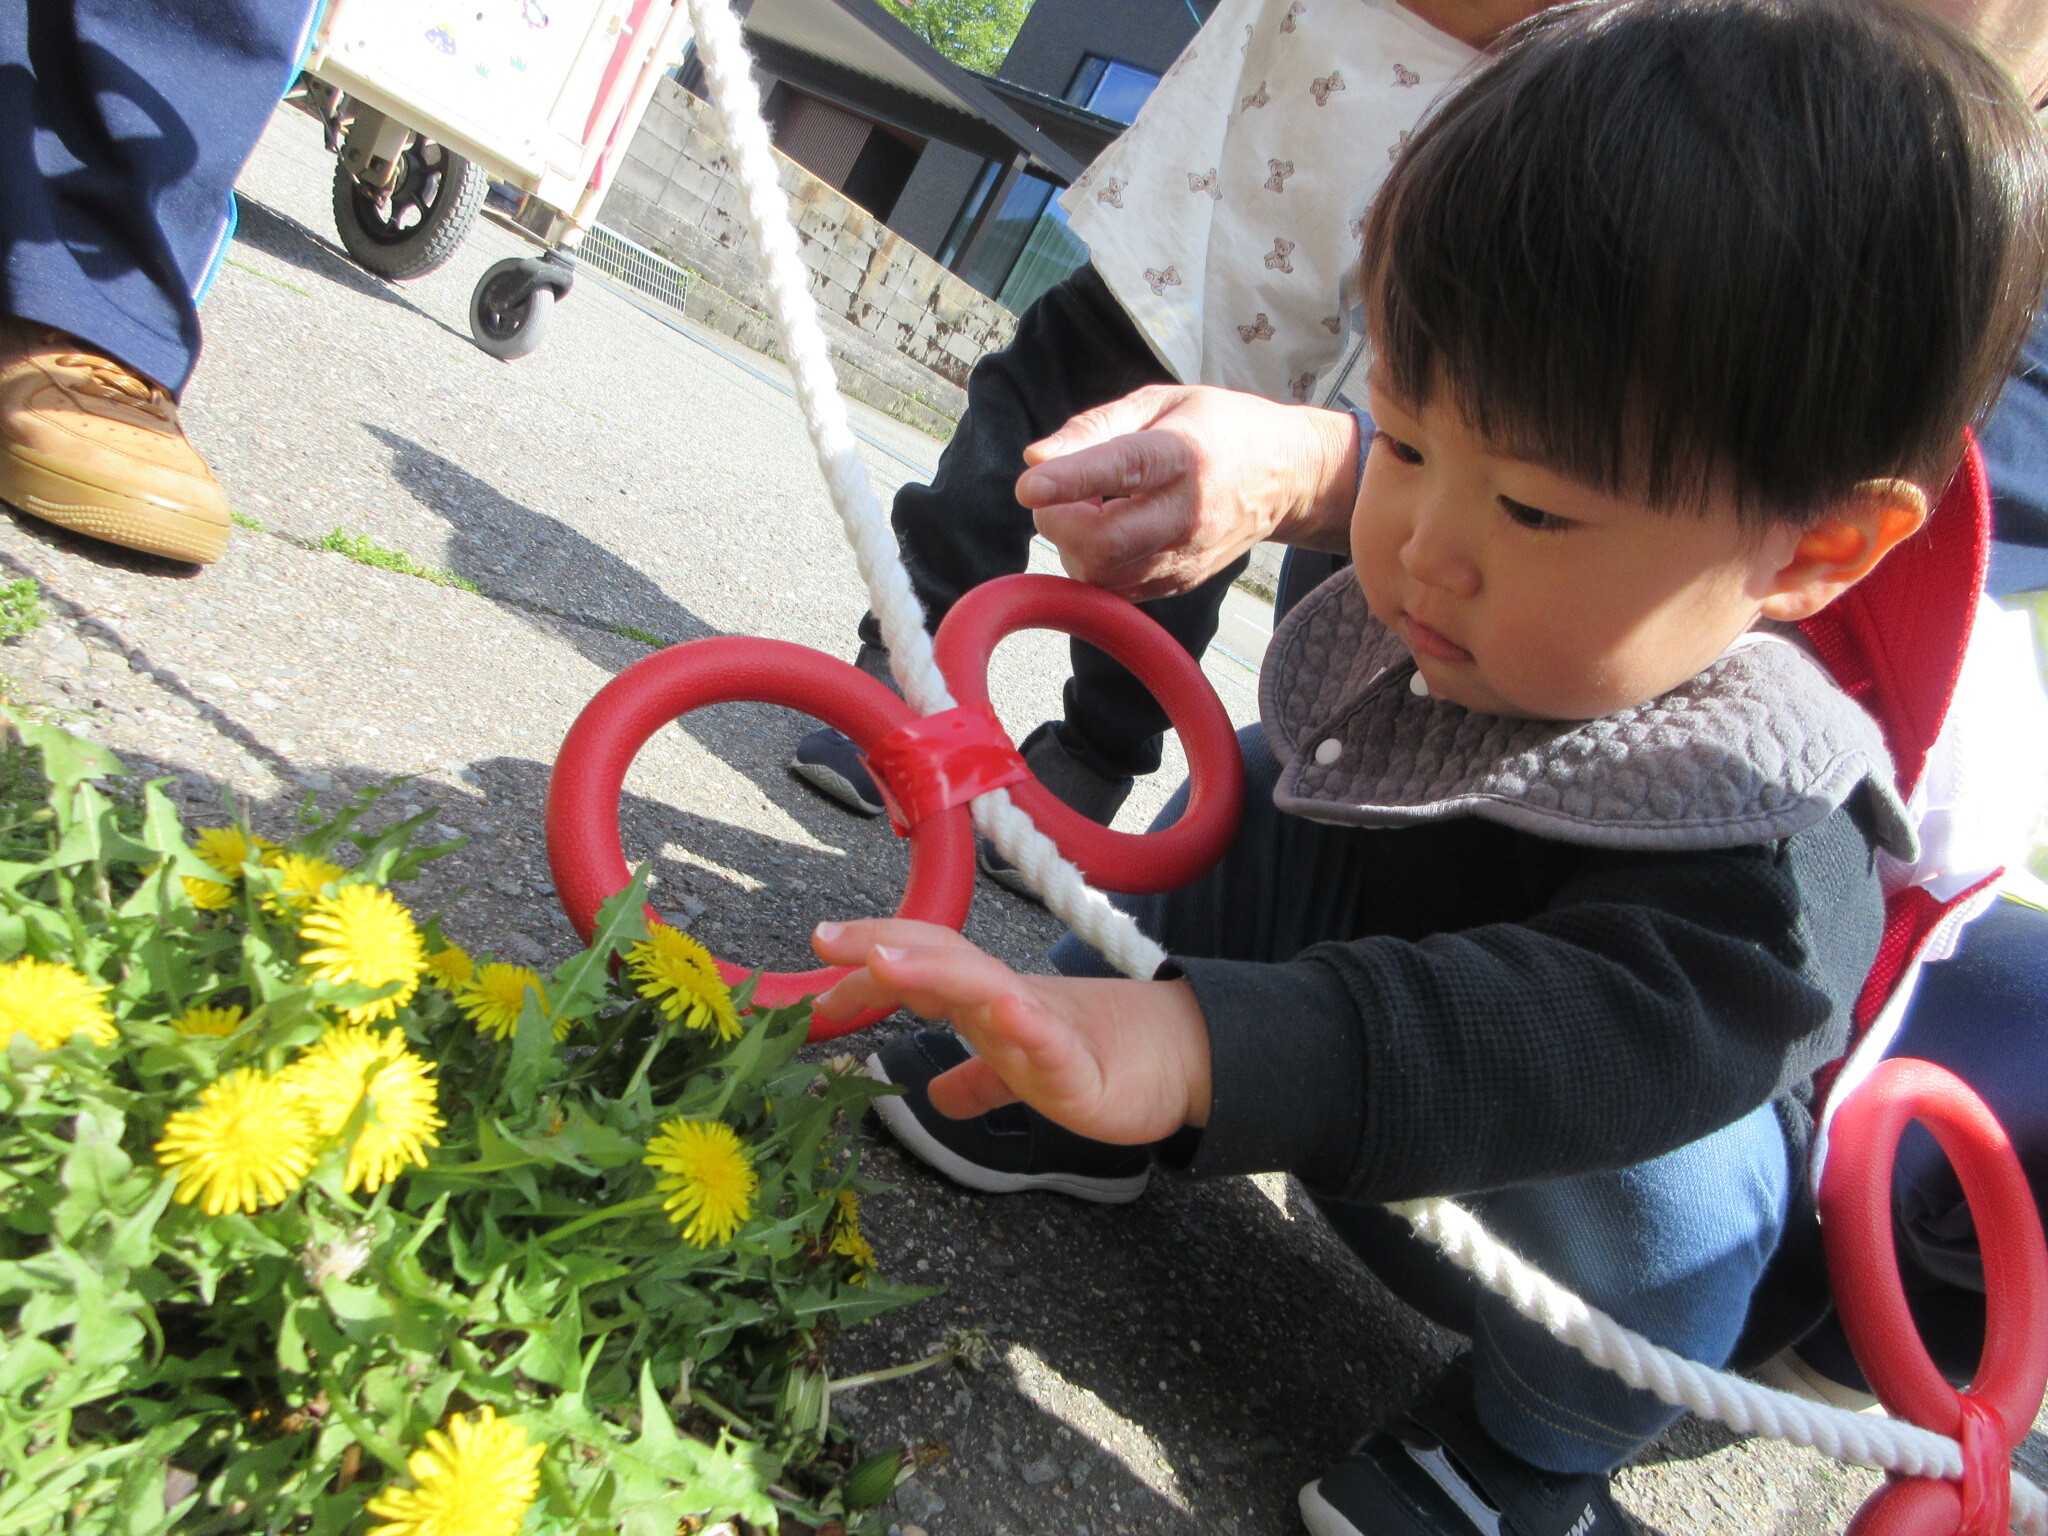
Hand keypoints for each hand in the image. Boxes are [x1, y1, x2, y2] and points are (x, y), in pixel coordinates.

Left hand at [811, 919, 1211, 1142]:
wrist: (1184, 1059)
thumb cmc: (1102, 1056)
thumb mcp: (1021, 1074)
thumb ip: (978, 1081)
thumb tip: (933, 1097)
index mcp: (988, 1002)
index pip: (920, 968)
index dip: (868, 964)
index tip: (816, 974)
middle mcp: (1007, 1002)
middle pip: (940, 958)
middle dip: (882, 945)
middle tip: (827, 941)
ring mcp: (1044, 1028)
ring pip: (984, 987)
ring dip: (933, 969)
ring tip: (885, 961)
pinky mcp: (1083, 1067)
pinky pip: (1050, 1044)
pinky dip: (1023, 1025)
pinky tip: (998, 1014)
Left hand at [1015, 384, 1358, 601]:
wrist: (1286, 477)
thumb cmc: (1217, 428)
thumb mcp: (1161, 403)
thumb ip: (1094, 427)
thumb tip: (1034, 457)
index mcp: (1184, 455)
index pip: (1124, 470)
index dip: (1071, 479)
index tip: (1028, 485)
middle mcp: (1188, 513)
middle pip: (1103, 542)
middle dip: (1057, 521)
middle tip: (1053, 495)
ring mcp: (1186, 557)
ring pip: (1101, 573)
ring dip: (1072, 544)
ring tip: (1088, 508)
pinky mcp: (1180, 582)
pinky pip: (1116, 588)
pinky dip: (1094, 563)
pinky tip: (1109, 530)